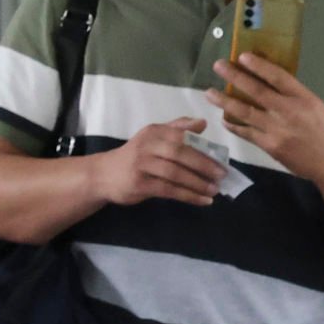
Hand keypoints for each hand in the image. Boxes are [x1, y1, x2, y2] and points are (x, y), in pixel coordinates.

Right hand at [96, 114, 226, 208]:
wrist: (101, 175)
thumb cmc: (134, 156)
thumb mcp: (153, 137)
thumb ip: (177, 128)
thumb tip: (203, 123)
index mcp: (154, 132)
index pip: (183, 137)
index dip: (204, 149)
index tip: (221, 160)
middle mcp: (146, 146)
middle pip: (181, 154)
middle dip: (204, 166)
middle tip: (222, 176)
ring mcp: (141, 165)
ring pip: (176, 174)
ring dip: (198, 183)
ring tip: (214, 191)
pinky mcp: (138, 184)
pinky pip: (168, 190)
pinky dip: (188, 196)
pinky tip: (202, 201)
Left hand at [216, 54, 323, 187]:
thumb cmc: (322, 130)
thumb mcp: (314, 106)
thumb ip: (291, 95)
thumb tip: (266, 82)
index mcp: (304, 98)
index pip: (279, 77)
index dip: (259, 66)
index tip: (242, 56)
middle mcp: (289, 111)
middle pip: (257, 91)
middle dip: (235, 77)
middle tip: (218, 66)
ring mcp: (277, 129)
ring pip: (245, 112)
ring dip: (224, 101)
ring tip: (209, 93)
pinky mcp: (269, 145)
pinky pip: (245, 132)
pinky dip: (233, 125)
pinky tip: (223, 118)